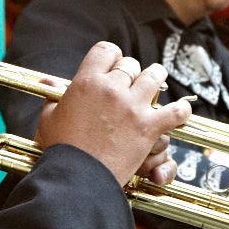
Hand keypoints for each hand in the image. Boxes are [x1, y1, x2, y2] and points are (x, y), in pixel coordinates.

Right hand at [35, 42, 191, 186]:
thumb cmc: (61, 149)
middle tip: (131, 83)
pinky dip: (181, 111)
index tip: (112, 65)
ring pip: (155, 77)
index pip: (106, 50)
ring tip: (155, 84)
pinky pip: (175, 112)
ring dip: (156, 79)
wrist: (77, 178)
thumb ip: (52, 96)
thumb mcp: (49, 118)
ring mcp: (132, 107)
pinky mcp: (148, 127)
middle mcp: (111, 89)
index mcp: (86, 82)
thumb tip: (47, 82)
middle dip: (132, 71)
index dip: (111, 56)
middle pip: (131, 64)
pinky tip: (180, 111)